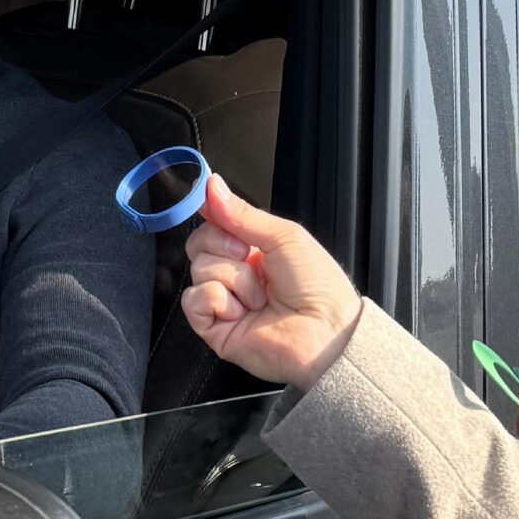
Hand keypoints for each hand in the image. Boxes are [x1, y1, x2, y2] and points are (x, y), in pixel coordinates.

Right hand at [180, 175, 362, 388]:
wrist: (326, 332)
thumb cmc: (318, 286)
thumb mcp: (284, 236)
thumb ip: (243, 214)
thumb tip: (212, 186)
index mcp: (254, 251)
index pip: (215, 225)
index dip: (212, 215)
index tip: (212, 206)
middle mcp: (236, 275)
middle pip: (199, 244)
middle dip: (224, 245)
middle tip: (250, 257)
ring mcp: (224, 301)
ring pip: (198, 269)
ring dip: (234, 278)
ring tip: (260, 297)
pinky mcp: (214, 328)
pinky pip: (193, 300)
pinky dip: (218, 300)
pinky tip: (242, 311)